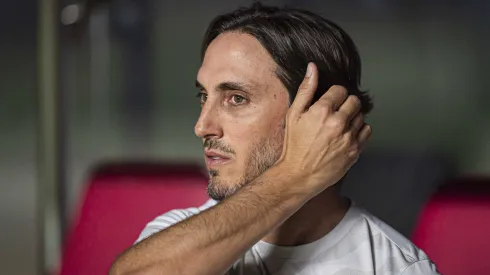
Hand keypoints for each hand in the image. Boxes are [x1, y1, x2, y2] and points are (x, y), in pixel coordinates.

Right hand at [277, 62, 370, 196]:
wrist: (299, 175)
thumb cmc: (294, 145)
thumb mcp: (293, 115)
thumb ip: (306, 90)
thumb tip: (312, 68)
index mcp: (322, 110)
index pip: (340, 90)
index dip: (333, 95)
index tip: (328, 103)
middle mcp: (338, 123)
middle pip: (354, 101)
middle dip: (345, 104)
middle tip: (334, 114)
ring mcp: (349, 137)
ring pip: (361, 116)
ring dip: (352, 118)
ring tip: (338, 127)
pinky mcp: (355, 150)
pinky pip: (366, 131)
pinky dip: (358, 131)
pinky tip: (345, 136)